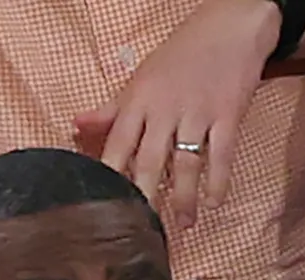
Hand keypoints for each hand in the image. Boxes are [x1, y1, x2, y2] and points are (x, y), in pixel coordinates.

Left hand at [72, 0, 281, 224]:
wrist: (228, 29)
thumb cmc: (182, 55)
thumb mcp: (141, 78)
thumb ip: (113, 109)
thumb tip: (76, 125)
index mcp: (139, 98)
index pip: (118, 141)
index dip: (110, 172)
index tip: (104, 201)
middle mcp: (164, 107)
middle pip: (149, 158)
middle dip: (144, 193)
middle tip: (140, 225)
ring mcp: (197, 113)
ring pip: (186, 162)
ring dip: (184, 196)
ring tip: (183, 224)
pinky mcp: (228, 116)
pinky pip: (221, 155)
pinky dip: (218, 181)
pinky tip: (214, 202)